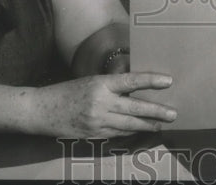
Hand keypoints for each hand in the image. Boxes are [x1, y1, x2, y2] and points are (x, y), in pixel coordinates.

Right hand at [32, 72, 174, 137]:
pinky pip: (117, 134)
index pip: (131, 81)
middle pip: (135, 108)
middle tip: (173, 114)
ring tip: (161, 125)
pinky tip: (140, 131)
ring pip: (129, 125)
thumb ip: (112, 85)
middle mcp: (101, 103)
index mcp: (100, 84)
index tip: (168, 81)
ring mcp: (97, 121)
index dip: (151, 81)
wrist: (42, 110)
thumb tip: (135, 87)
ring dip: (147, 125)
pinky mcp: (94, 135)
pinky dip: (130, 132)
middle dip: (156, 112)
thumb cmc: (68, 91)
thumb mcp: (91, 81)